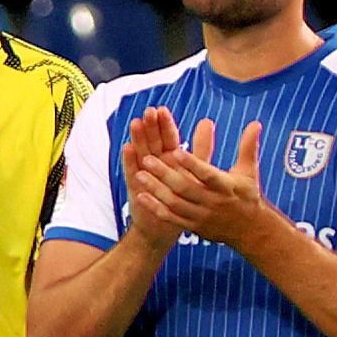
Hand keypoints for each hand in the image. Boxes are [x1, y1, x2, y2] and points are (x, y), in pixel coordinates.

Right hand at [120, 105, 188, 249]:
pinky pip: (132, 172)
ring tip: (136, 123)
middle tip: (149, 111)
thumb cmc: (182, 198)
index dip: (165, 125)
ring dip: (138, 138)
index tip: (163, 109)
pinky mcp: (136, 186)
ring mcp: (144, 173)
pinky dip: (130, 160)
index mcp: (171, 158)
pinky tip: (128, 148)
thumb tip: (208, 121)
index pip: (168, 137)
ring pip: (141, 152)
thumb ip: (201, 147)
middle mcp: (156, 163)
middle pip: (153, 141)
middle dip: (151, 126)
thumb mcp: (195, 171)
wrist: (165, 226)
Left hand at [130, 117, 271, 250]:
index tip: (175, 151)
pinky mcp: (193, 227)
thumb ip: (248, 147)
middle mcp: (213, 202)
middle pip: (186, 188)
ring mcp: (202, 216)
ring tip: (139, 174)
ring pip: (175, 203)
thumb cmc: (247, 195)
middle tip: (147, 159)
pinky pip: (172, 218)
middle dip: (165, 174)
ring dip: (156, 189)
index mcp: (226, 187)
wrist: (250, 231)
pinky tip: (141, 196)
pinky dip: (156, 208)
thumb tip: (255, 123)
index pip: (207, 174)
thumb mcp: (249, 171)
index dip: (192, 164)